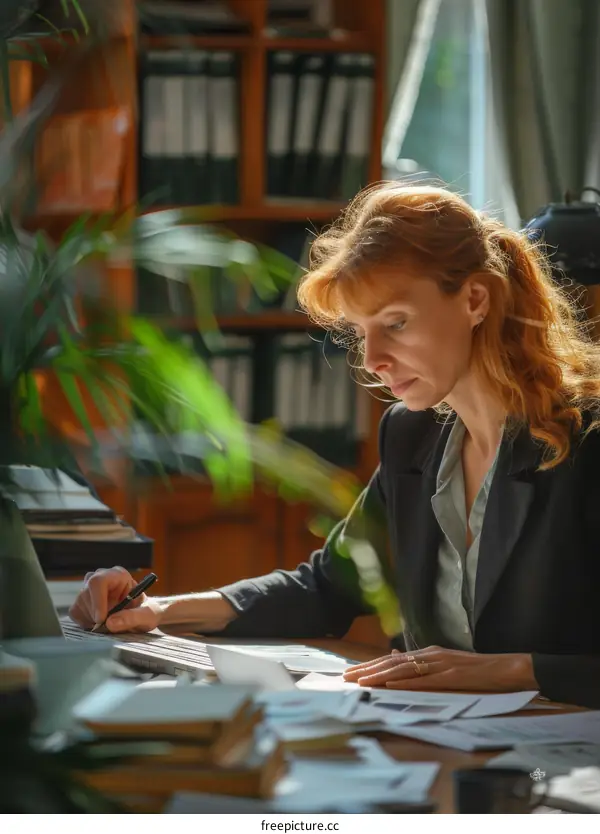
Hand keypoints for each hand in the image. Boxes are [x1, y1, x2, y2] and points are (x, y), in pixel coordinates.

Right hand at [68, 566, 161, 633]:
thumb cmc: (148, 612)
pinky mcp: (83, 600)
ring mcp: (89, 588)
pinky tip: (100, 623)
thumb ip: (132, 617)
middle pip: (85, 594)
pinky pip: (75, 612)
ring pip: (79, 604)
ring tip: (110, 622)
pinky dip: (85, 623)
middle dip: (95, 615)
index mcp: (118, 575)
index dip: (97, 601)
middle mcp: (101, 578)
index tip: (101, 619)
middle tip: (109, 625)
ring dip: (91, 620)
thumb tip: (110, 623)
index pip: (98, 582)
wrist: (143, 615)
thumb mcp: (147, 615)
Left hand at [343, 646, 538, 691]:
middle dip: (367, 669)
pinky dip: (406, 682)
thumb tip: (395, 657)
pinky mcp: (453, 676)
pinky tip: (392, 685)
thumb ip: (422, 663)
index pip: (393, 659)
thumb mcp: (447, 664)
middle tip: (345, 677)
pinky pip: (425, 680)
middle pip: (392, 662)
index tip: (351, 672)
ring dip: (379, 675)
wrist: (509, 668)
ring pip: (404, 669)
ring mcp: (442, 664)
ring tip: (360, 681)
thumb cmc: (479, 671)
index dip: (370, 665)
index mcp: (429, 653)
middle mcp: (431, 655)